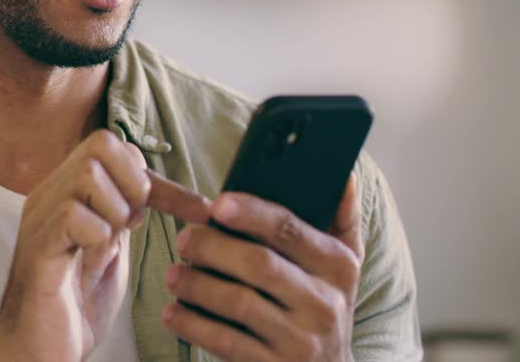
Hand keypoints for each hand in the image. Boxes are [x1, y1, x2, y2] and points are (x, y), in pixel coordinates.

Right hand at [0, 130, 210, 361]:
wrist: (37, 356)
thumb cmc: (73, 310)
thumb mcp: (110, 253)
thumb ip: (124, 218)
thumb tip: (154, 188)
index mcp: (67, 195)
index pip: (116, 149)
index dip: (158, 178)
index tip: (194, 209)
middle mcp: (49, 197)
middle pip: (101, 144)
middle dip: (134, 183)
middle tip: (133, 225)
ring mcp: (40, 219)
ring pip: (88, 174)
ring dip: (115, 211)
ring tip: (109, 246)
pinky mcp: (38, 248)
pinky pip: (73, 215)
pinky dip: (97, 238)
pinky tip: (91, 263)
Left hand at [163, 175, 363, 361]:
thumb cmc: (324, 306)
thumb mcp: (344, 265)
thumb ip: (342, 218)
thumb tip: (343, 176)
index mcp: (338, 266)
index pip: (291, 230)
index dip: (252, 214)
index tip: (218, 204)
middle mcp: (323, 304)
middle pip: (259, 264)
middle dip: (213, 248)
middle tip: (184, 239)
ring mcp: (300, 341)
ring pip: (238, 303)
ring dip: (197, 285)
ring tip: (174, 275)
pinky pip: (226, 342)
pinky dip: (193, 325)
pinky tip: (175, 313)